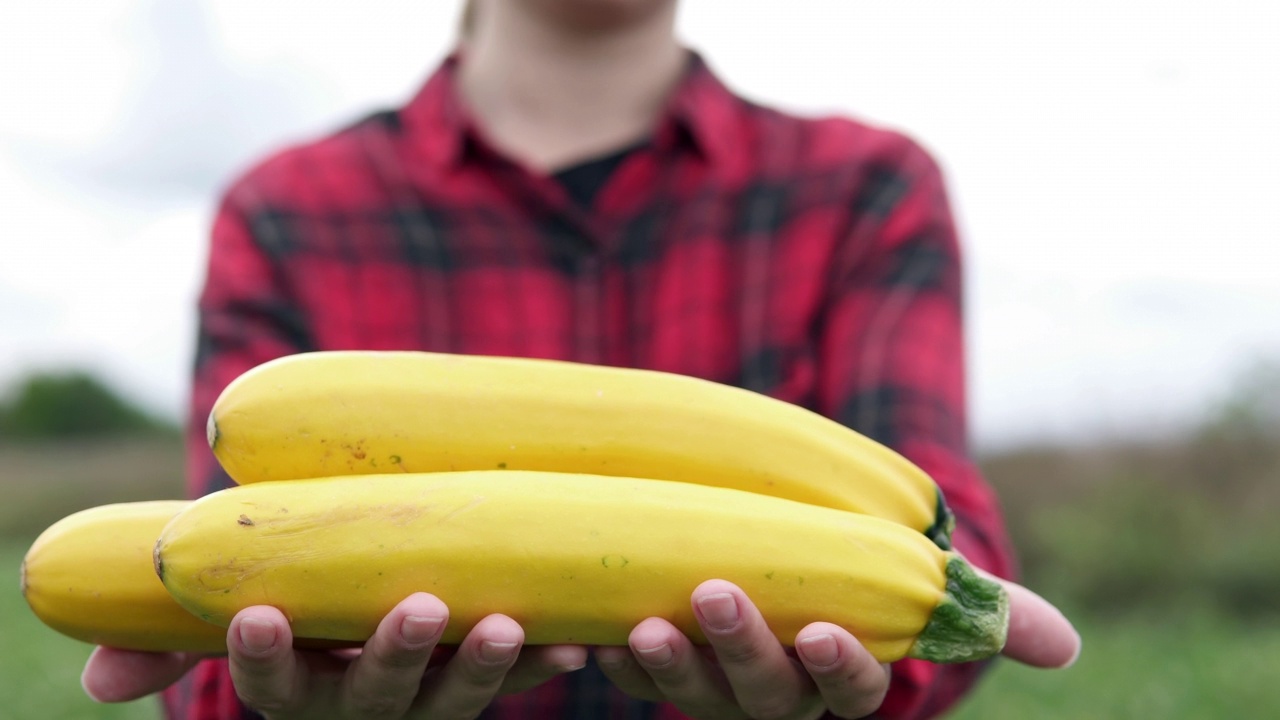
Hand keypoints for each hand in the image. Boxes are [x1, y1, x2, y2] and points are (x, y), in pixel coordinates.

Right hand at [81, 592, 588, 718]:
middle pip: (377, 698)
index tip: (258, 619)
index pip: (273, 684)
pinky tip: (579, 640)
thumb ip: (175, 642)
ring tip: (508, 623)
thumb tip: (95, 684)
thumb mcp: (244, 609)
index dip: (262, 660)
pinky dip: (546, 660)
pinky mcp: (482, 679)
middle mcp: (366, 701)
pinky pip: (519, 680)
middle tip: (417, 606)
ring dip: (485, 667)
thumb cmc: (297, 597)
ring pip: (454, 699)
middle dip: (396, 657)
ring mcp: (429, 697)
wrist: (368, 602)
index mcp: (303, 681)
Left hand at [594, 576, 1080, 719]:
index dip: (840, 666)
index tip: (825, 629)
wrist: (776, 565)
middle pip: (762, 694)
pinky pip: (628, 679)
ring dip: (670, 665)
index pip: (849, 691)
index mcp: (836, 675)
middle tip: (715, 593)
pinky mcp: (654, 668)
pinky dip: (607, 661)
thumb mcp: (910, 588)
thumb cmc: (854, 580)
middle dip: (742, 649)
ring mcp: (711, 685)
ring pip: (692, 694)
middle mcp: (774, 693)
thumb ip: (981, 610)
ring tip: (641, 622)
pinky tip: (591, 629)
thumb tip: (1067, 648)